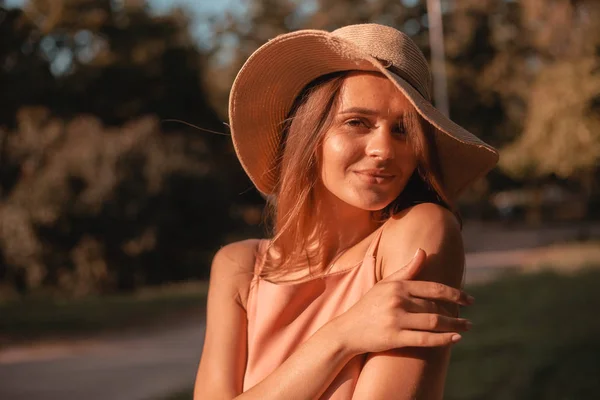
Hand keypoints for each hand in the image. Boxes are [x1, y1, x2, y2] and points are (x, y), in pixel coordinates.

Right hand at [332, 249, 472, 354]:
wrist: (347, 330)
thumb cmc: (369, 306)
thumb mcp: (385, 284)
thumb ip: (406, 270)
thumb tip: (423, 251)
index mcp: (397, 286)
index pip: (433, 288)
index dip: (455, 294)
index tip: (470, 300)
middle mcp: (397, 300)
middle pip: (435, 306)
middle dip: (455, 313)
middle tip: (468, 319)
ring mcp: (396, 319)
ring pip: (433, 322)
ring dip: (454, 326)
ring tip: (466, 328)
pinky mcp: (394, 337)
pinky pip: (424, 339)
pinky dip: (443, 339)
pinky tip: (455, 338)